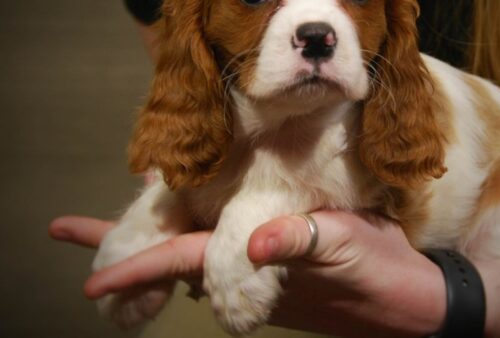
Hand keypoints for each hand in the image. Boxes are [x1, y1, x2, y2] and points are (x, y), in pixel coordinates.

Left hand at [49, 212, 445, 337]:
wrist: (412, 301)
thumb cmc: (381, 273)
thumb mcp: (349, 247)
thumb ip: (303, 241)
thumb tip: (254, 242)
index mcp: (256, 265)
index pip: (183, 262)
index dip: (136, 267)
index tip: (88, 277)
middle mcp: (247, 271)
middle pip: (174, 257)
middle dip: (124, 248)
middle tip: (72, 230)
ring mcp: (260, 272)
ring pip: (194, 253)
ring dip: (155, 236)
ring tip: (120, 217)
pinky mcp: (278, 266)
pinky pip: (221, 248)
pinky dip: (193, 230)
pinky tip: (189, 212)